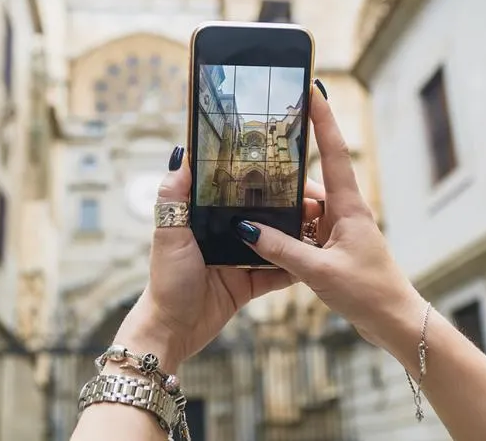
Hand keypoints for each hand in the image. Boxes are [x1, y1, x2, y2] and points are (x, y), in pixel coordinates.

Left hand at [112, 147, 322, 372]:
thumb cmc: (166, 281)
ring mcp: (239, 259)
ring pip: (274, 242)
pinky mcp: (249, 284)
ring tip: (319, 225)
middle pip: (261, 213)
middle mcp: (224, 234)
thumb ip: (173, 196)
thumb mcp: (168, 235)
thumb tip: (180, 155)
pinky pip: (277, 273)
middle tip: (313, 200)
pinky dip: (294, 267)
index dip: (259, 178)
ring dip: (295, 234)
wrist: (172, 330)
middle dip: (287, 205)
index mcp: (205, 217)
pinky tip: (314, 258)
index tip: (284, 167)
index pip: (236, 189)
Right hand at [234, 82, 424, 349]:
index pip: (333, 152)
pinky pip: (305, 230)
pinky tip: (266, 238)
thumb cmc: (368, 293)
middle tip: (255, 157)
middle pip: (310, 182)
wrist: (396, 322)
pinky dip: (287, 231)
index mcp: (349, 207)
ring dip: (282, 209)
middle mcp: (345, 212)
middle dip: (284, 173)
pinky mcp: (335, 248)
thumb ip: (281, 249)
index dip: (322, 118)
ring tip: (250, 204)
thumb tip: (247, 228)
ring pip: (304, 209)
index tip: (313, 88)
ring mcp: (341, 231)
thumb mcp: (319, 271)